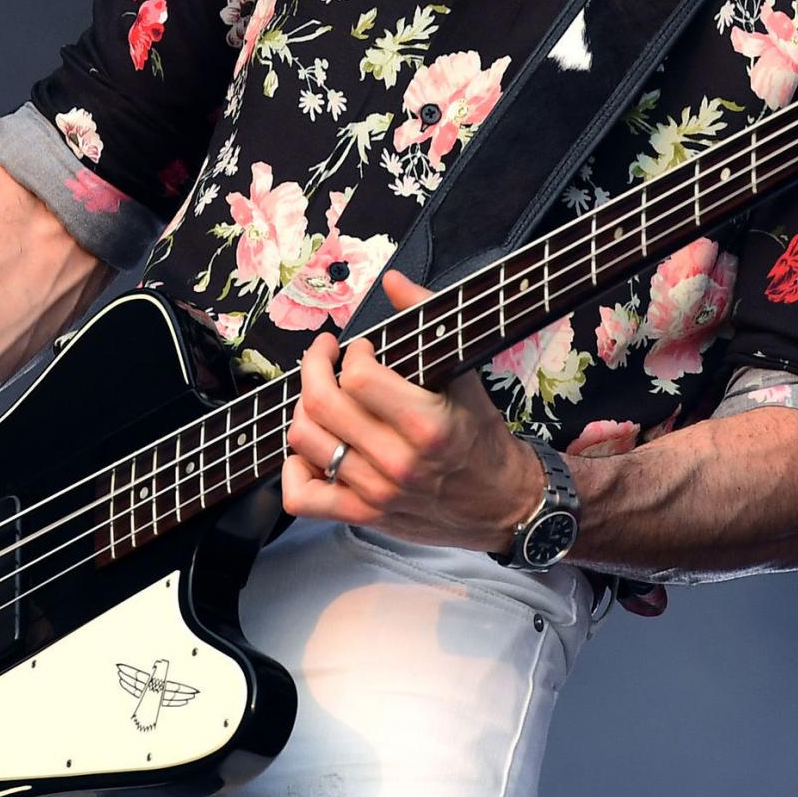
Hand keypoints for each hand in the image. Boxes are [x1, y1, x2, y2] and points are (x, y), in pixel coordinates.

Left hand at [280, 269, 540, 550]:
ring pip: (305, 441)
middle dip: (313, 367)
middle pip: (322, 405)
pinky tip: (312, 450)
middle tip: (324, 356)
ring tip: (322, 396)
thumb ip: (428, 319)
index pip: (357, 379)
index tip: (359, 350)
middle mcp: (398, 462)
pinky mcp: (363, 515)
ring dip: (305, 409)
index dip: (351, 355)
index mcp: (427, 426)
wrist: (503, 503)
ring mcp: (376, 493)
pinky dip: (294, 471)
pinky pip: (303, 497)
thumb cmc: (480, 436)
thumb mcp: (463, 375)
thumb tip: (393, 280)